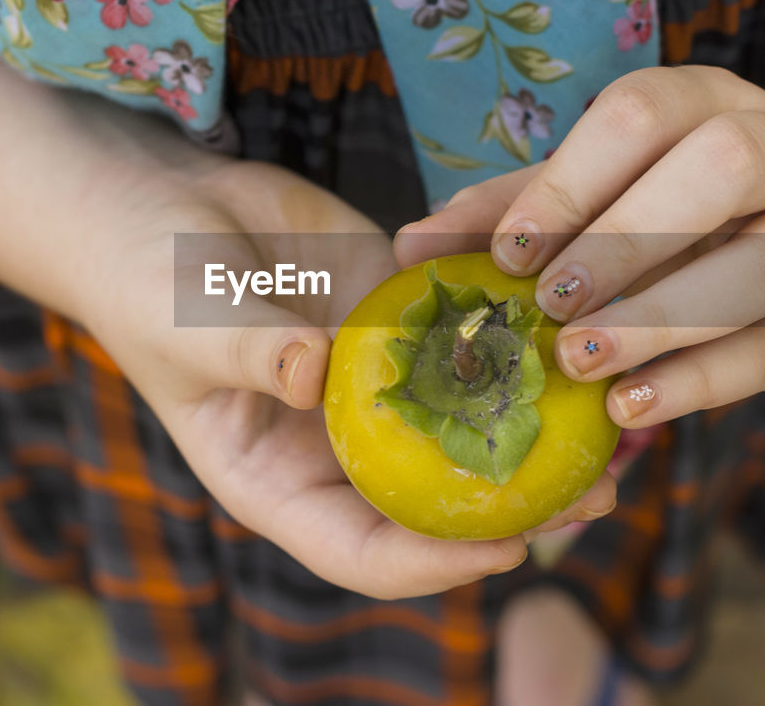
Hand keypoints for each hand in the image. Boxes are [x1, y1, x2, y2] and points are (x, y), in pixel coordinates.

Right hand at [78, 158, 616, 597]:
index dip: (433, 563)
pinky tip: (571, 330)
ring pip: (466, 423)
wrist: (165, 201)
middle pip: (435, 498)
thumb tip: (311, 373)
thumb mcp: (186, 322)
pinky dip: (517, 343)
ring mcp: (376, 383)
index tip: (505, 549)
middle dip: (519, 505)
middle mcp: (339, 444)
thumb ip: (248, 351)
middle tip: (600, 491)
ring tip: (616, 421)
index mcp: (280, 480)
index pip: (359, 550)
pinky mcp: (400, 321)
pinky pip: (465, 341)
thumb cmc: (148, 281)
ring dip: (538, 427)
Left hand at [398, 65, 764, 429]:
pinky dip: (694, 383)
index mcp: (707, 102)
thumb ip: (513, 209)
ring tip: (579, 361)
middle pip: (720, 170)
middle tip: (549, 304)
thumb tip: (410, 246)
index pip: (643, 114)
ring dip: (660, 318)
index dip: (569, 182)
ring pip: (761, 266)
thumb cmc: (675, 206)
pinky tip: (625, 407)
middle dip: (625, 239)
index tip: (507, 251)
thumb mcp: (601, 188)